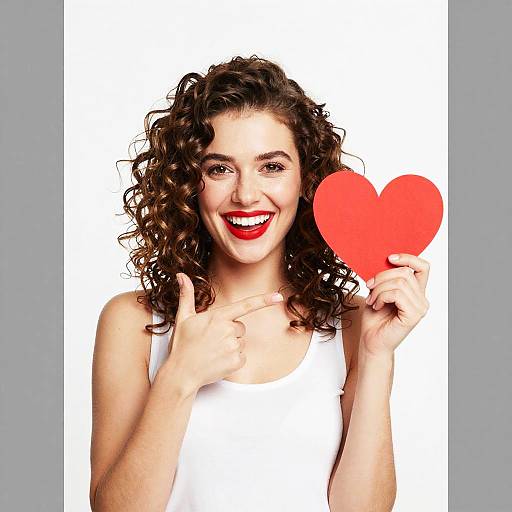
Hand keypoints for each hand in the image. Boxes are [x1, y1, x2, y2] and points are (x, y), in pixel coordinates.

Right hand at [164, 272, 283, 391]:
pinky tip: (218, 360)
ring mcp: (233, 347)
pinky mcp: (236, 362)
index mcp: (217, 317)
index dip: (263, 300)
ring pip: (241, 342)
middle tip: (212, 340)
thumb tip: (181, 275)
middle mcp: (227, 330)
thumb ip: (186, 295)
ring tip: (213, 351)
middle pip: (240, 327)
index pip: (245, 306)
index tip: (278, 296)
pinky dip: (233, 359)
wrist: (181, 373)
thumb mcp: (183, 318)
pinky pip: (242, 356)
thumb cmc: (182, 345)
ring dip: (230, 346)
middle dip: (230, 332)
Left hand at [360, 253, 430, 358]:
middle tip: (369, 286)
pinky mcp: (413, 315)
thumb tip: (385, 261)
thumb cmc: (374, 318)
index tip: (389, 258)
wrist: (370, 341)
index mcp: (416, 292)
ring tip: (372, 299)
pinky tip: (376, 305)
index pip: (423, 267)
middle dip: (382, 276)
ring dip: (379, 289)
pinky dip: (381, 297)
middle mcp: (422, 300)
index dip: (408, 258)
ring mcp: (420, 308)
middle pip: (405, 272)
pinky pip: (397, 294)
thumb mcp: (379, 292)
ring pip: (399, 282)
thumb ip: (387, 278)